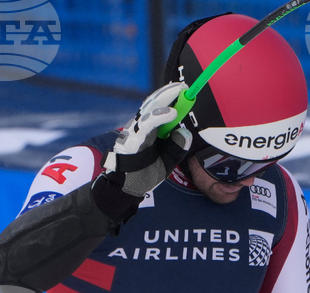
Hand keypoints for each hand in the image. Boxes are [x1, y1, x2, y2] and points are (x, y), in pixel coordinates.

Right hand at [92, 82, 192, 223]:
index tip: (184, 90)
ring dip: (165, 99)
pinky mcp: (130, 140)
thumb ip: (176, 148)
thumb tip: (184, 132)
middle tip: (184, 86)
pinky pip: (146, 126)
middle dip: (169, 93)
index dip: (171, 98)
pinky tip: (171, 113)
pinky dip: (159, 117)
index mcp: (149, 131)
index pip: (159, 109)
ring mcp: (133, 133)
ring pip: (148, 110)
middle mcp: (140, 128)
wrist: (124, 190)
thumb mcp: (166, 162)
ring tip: (179, 92)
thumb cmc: (143, 175)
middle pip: (153, 105)